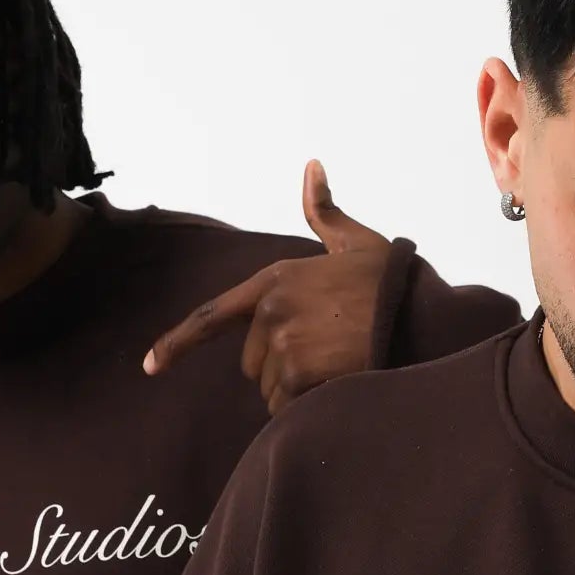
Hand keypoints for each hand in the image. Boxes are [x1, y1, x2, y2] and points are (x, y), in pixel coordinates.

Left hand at [143, 161, 394, 412]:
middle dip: (283, 367)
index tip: (150, 367)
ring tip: (339, 365)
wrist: (424, 315)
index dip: (177, 344)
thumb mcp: (354, 242)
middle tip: (329, 352)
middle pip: (253, 364)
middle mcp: (270, 309)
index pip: (211, 316)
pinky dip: (309, 405)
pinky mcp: (300, 372)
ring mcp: (283, 341)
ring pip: (272, 390)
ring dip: (299, 389)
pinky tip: (340, 382)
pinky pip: (288, 406)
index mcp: (273, 280)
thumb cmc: (391, 283)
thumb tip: (312, 167)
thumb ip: (324, 213)